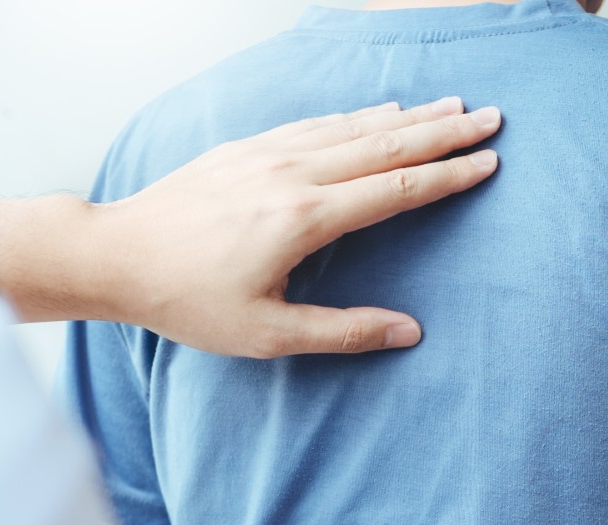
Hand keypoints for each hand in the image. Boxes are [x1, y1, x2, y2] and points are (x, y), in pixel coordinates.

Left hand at [0, 98, 501, 356]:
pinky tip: (379, 111)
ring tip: (449, 106)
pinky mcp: (246, 148)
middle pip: (384, 144)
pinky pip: (316, 124)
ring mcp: (267, 154)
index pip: (394, 190)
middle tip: (490, 118)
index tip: (487, 162)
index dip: (445, 177)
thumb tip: (409, 332)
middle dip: (442, 131)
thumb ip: (343, 331)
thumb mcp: (268, 334)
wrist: (117, 256)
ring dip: (407, 115)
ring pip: (353, 127)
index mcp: (303, 219)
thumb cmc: (188, 302)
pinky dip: (357, 115)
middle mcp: (292, 174)